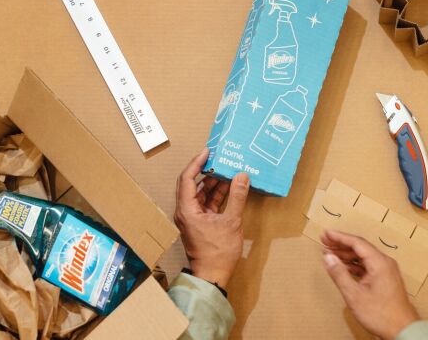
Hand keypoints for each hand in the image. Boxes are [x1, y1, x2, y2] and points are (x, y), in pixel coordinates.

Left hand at [174, 148, 250, 287]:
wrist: (212, 275)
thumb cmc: (218, 252)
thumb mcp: (231, 221)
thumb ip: (236, 196)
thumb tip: (241, 176)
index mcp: (187, 210)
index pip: (187, 178)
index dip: (197, 163)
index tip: (208, 152)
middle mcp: (185, 211)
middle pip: (191, 184)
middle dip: (205, 170)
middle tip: (219, 158)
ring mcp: (192, 218)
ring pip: (200, 193)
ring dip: (213, 183)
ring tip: (228, 171)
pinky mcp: (200, 223)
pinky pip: (206, 203)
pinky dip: (216, 194)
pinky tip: (229, 187)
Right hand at [321, 230, 418, 339]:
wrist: (402, 329)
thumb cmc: (381, 314)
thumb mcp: (354, 295)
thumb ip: (340, 274)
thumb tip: (328, 257)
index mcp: (379, 262)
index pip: (357, 242)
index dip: (339, 237)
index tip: (326, 234)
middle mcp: (385, 263)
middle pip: (360, 248)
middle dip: (341, 244)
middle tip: (324, 242)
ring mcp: (386, 271)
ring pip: (364, 257)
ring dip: (347, 255)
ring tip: (330, 254)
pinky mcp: (386, 279)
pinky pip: (368, 266)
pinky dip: (354, 265)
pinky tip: (344, 268)